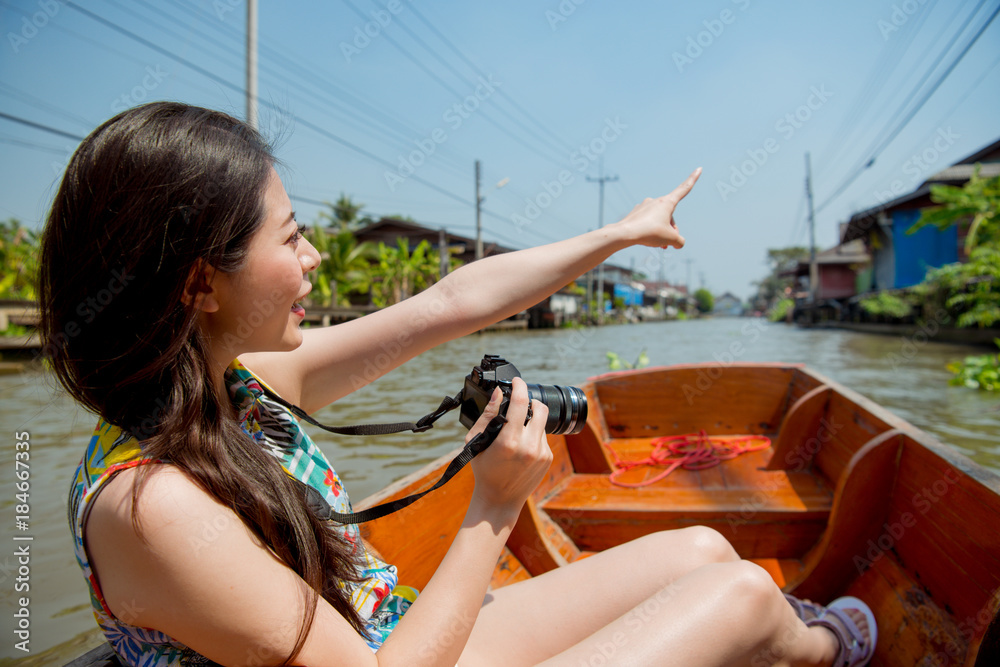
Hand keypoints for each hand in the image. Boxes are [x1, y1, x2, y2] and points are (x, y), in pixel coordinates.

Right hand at [466, 379, 551, 519]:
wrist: (500, 499)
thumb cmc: (484, 470)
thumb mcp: (476, 442)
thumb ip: (488, 415)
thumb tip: (499, 393)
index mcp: (509, 441)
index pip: (521, 402)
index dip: (519, 386)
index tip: (516, 381)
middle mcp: (529, 446)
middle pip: (540, 408)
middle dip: (531, 400)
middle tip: (521, 402)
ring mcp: (542, 453)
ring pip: (542, 423)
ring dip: (531, 419)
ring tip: (516, 430)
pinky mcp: (548, 458)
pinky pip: (543, 437)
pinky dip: (533, 434)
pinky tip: (521, 446)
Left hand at [614, 167, 700, 248]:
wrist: (624, 234)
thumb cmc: (649, 233)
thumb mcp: (671, 239)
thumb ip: (679, 241)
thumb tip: (678, 242)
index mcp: (667, 202)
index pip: (684, 189)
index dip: (693, 179)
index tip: (699, 168)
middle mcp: (655, 201)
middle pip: (670, 216)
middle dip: (671, 230)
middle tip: (668, 244)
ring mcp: (644, 206)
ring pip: (659, 220)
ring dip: (661, 232)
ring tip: (658, 245)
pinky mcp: (636, 213)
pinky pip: (647, 222)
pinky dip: (650, 231)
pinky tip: (646, 239)